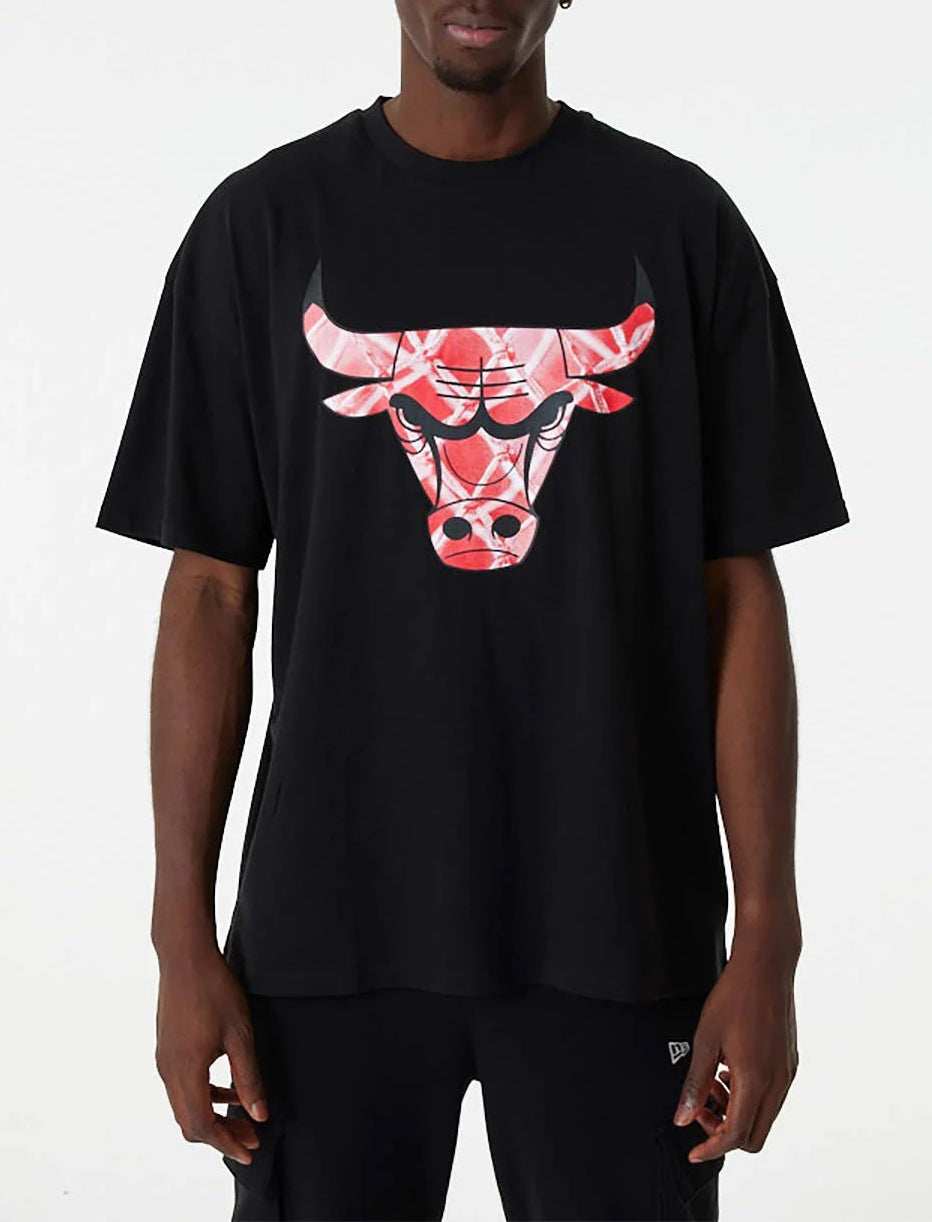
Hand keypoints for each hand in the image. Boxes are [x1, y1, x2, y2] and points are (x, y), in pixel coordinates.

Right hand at [155, 948, 268, 1164]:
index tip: (250, 1151)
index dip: (227, 1142)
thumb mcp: (240, 1034)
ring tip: (245, 1114)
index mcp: (185, 1071)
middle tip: (252, 1137)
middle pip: (191, 1121)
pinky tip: (228, 1087)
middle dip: (222, 1134)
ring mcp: (164, 1060)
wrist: (185, 955)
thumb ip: (249, 1077)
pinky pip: (183, 1086)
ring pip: (186, 1105)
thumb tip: (260, 1114)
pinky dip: (205, 1095)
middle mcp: (169, 1071)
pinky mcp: (167, 1048)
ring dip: (214, 1115)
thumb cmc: (214, 990)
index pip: (202, 1125)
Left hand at [673, 941, 798, 1161]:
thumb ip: (694, 1083)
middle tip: (701, 1109)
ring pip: (764, 1117)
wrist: (766, 966)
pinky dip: (750, 1096)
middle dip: (724, 1132)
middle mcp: (778, 1083)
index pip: (735, 1135)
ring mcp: (788, 1073)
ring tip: (713, 1084)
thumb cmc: (735, 996)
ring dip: (737, 1113)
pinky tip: (730, 1071)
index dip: (710, 1147)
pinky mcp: (791, 1063)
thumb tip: (683, 1116)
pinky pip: (773, 1097)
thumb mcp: (705, 1039)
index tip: (693, 1150)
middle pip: (754, 1136)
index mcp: (755, 1080)